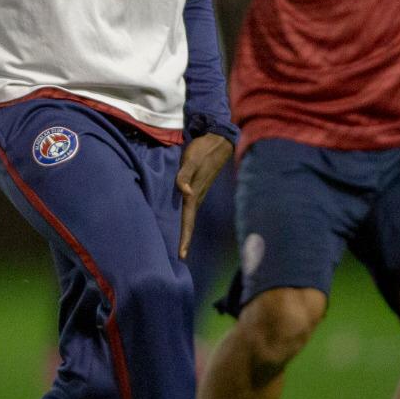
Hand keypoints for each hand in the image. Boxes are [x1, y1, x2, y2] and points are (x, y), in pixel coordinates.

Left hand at [176, 133, 233, 258]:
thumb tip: (185, 191)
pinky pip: (191, 208)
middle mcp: (198, 197)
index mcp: (195, 193)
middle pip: (190, 223)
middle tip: (180, 258)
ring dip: (186, 231)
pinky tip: (184, 222)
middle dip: (185, 241)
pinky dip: (187, 219)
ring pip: (191, 217)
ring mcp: (200, 193)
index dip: (185, 238)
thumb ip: (185, 175)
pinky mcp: (199, 188)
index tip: (181, 255)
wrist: (219, 141)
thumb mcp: (191, 159)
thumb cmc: (203, 149)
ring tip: (180, 246)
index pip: (188, 220)